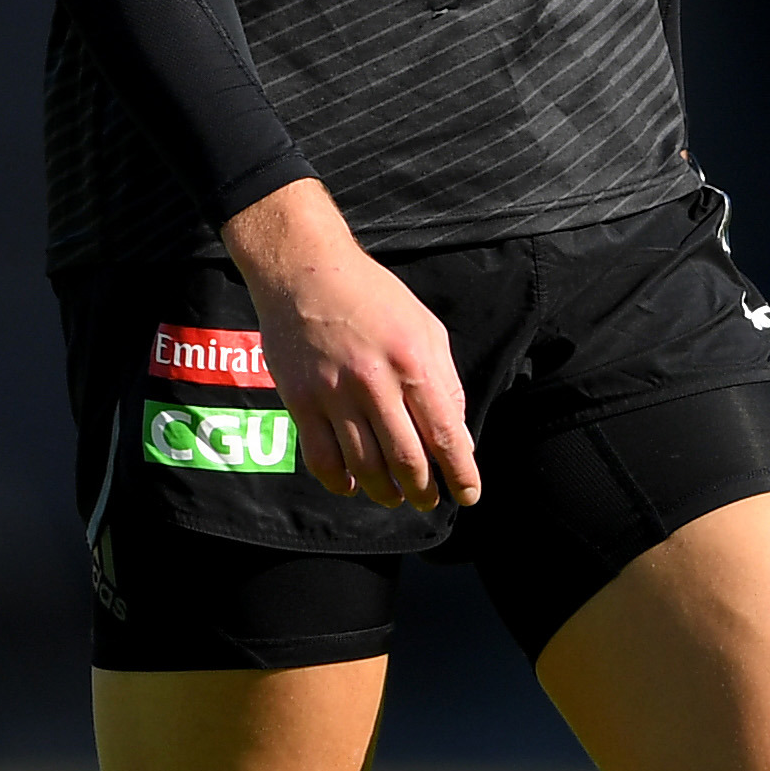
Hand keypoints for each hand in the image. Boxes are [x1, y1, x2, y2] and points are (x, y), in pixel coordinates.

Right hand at [221, 179, 477, 512]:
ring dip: (385, 493)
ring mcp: (334, 394)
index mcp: (413, 362)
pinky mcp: (301, 400)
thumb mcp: (424, 326)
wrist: (304, 268)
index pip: (445, 436)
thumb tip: (456, 432)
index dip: (461, 475)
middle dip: (423, 492)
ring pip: (365, 468)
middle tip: (428, 501)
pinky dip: (340, 483)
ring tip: (394, 497)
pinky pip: (322, 459)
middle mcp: (374, 382)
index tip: (468, 496)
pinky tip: (351, 485)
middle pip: (407, 461)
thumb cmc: (371, 295)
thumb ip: (445, 380)